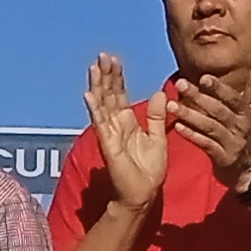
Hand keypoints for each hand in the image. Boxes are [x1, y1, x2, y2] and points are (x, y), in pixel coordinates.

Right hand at [84, 53, 183, 209]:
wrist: (143, 194)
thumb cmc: (148, 170)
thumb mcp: (158, 138)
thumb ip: (158, 117)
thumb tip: (161, 93)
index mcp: (127, 122)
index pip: (118, 94)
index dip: (116, 77)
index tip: (113, 59)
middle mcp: (115, 125)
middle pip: (107, 95)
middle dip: (105, 75)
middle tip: (102, 55)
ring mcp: (109, 133)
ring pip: (101, 104)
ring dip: (97, 85)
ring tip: (94, 67)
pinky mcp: (108, 144)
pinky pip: (100, 123)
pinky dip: (94, 108)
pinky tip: (89, 94)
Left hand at [173, 57, 250, 193]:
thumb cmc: (247, 133)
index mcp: (247, 112)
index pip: (233, 97)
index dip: (219, 88)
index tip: (203, 77)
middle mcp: (241, 126)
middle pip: (218, 110)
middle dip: (198, 96)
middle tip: (180, 84)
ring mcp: (232, 143)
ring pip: (209, 126)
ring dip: (190, 115)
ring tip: (171, 106)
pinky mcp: (223, 157)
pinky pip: (206, 145)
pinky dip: (192, 136)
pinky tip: (177, 127)